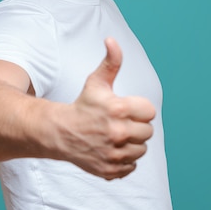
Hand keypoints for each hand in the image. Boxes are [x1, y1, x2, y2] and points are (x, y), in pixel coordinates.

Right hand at [57, 37, 155, 179]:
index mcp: (119, 109)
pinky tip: (111, 150)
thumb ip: (111, 62)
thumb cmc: (82, 105)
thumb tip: (111, 40)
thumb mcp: (96, 82)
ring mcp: (114, 153)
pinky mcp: (110, 169)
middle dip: (136, 127)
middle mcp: (118, 132)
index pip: (150, 112)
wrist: (60, 132)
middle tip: (119, 123)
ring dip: (132, 144)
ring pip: (142, 150)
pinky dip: (124, 160)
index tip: (125, 109)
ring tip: (115, 136)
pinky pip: (132, 166)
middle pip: (148, 132)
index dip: (139, 110)